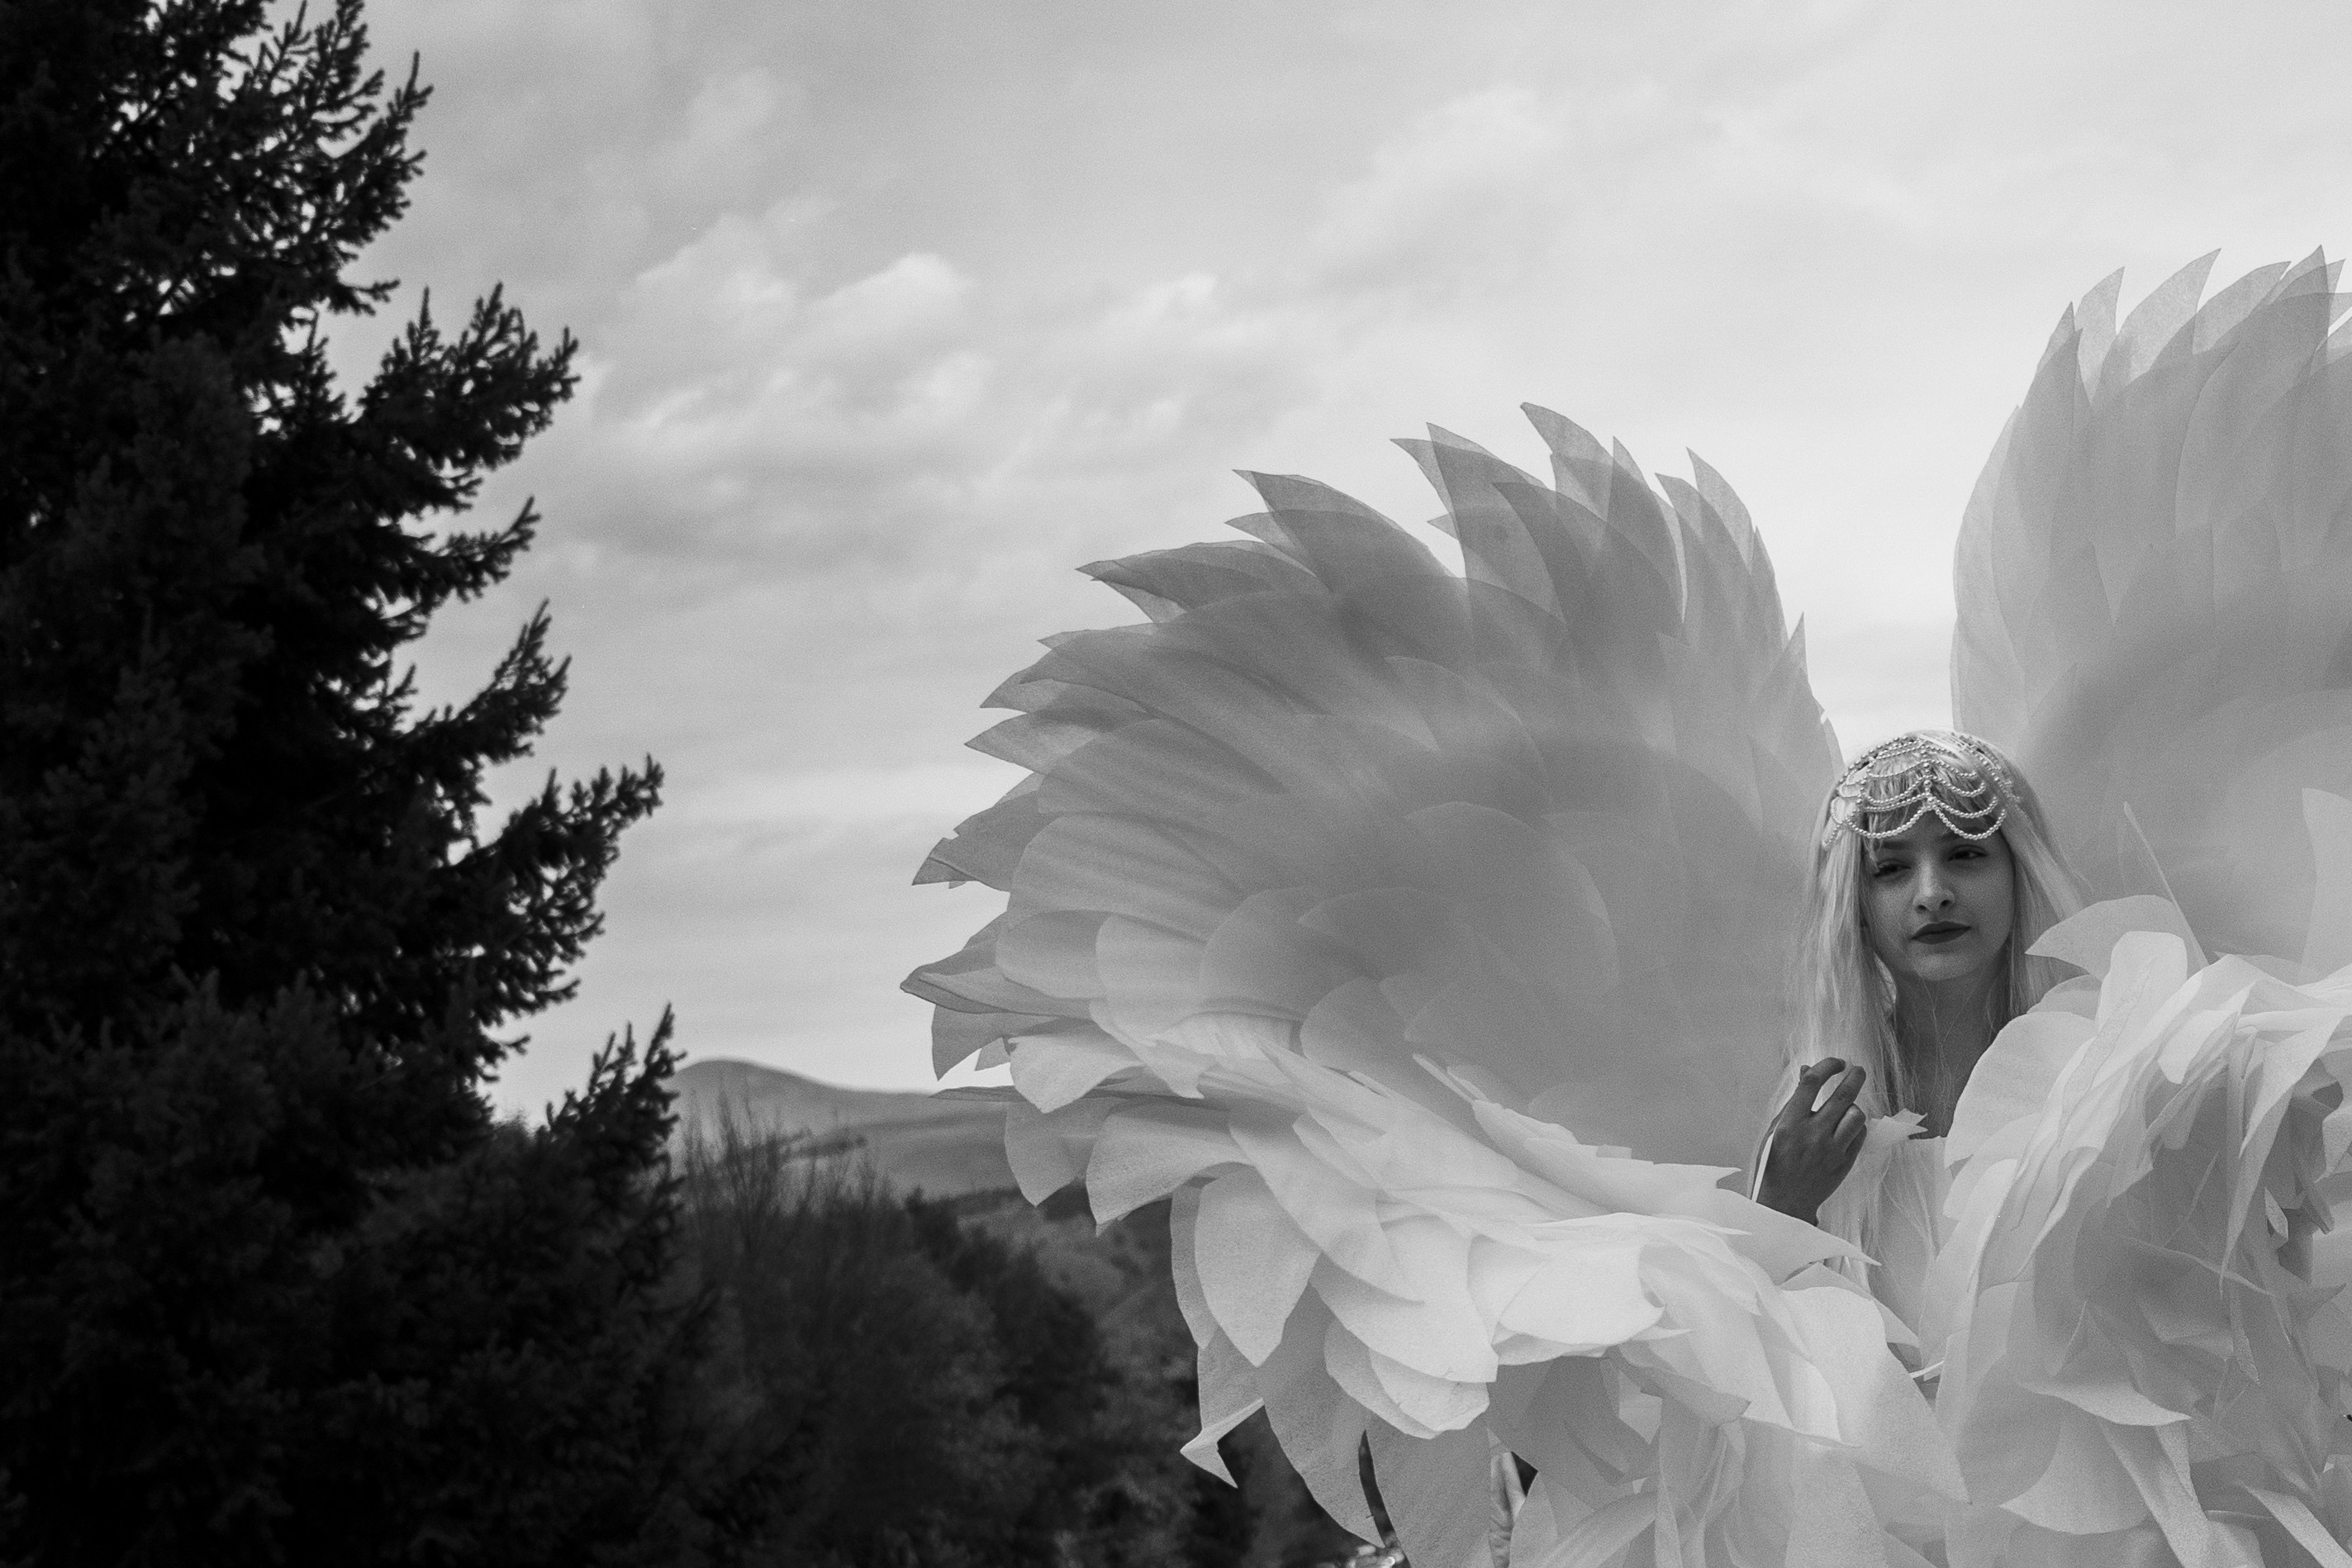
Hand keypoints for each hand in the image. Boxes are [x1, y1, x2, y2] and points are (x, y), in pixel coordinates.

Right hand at [1754, 1058, 1867, 1225]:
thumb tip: (1807, 1071)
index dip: (1826, 1066)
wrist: (1784, 1203)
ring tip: (1846, 1108)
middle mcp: (1813, 1135)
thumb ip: (1794, 1102)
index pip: (1812, 1084)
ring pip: (1856, 1116)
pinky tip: (1846, 1127)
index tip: (1835, 1062)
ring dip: (1852, 1107)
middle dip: (1854, 1077)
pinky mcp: (1845, 1163)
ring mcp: (1832, 1150)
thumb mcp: (1775, 1130)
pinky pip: (1860, 1135)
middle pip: (1843, 1096)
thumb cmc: (1774, 1163)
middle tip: (1858, 1069)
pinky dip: (1856, 1127)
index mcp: (1790, 1124)